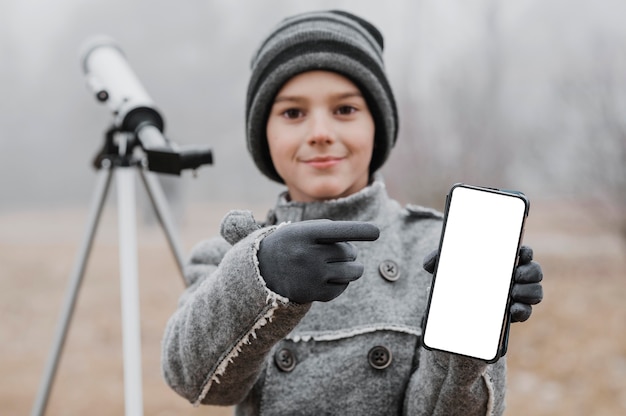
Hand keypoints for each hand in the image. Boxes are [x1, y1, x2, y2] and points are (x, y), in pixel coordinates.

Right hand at [258, 220, 378, 302]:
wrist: (262, 270)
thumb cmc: (292, 244)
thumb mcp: (303, 229)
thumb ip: (329, 231)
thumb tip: (356, 247)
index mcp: (305, 233)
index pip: (337, 231)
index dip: (358, 230)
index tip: (376, 232)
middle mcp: (307, 255)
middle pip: (349, 252)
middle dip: (349, 251)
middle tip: (334, 252)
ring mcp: (311, 276)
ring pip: (352, 271)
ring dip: (353, 267)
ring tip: (343, 264)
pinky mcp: (314, 293)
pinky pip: (343, 287)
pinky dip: (341, 281)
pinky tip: (328, 278)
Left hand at [422, 245, 542, 321]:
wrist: (456, 308)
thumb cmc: (457, 279)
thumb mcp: (446, 268)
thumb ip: (437, 261)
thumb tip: (428, 264)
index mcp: (503, 261)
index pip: (523, 252)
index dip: (526, 251)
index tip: (520, 253)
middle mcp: (515, 276)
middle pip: (534, 271)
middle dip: (530, 272)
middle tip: (515, 275)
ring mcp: (517, 295)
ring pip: (535, 291)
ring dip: (529, 291)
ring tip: (513, 292)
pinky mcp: (514, 312)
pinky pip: (526, 312)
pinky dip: (523, 311)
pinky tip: (513, 309)